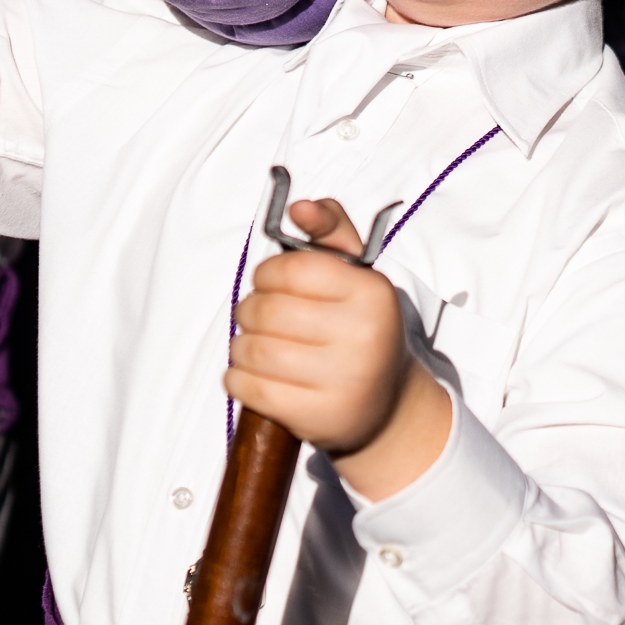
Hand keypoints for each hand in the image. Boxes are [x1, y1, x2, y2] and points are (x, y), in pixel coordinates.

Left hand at [226, 199, 450, 498]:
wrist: (387, 407)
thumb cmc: (360, 330)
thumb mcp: (357, 276)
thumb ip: (330, 230)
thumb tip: (299, 207)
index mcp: (372, 293)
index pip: (291, 269)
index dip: (268, 274)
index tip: (271, 284)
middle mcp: (363, 336)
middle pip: (266, 310)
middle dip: (250, 311)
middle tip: (260, 318)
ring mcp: (343, 380)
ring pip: (252, 350)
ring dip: (241, 346)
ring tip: (254, 347)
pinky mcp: (319, 417)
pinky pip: (250, 389)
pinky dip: (237, 379)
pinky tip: (249, 375)